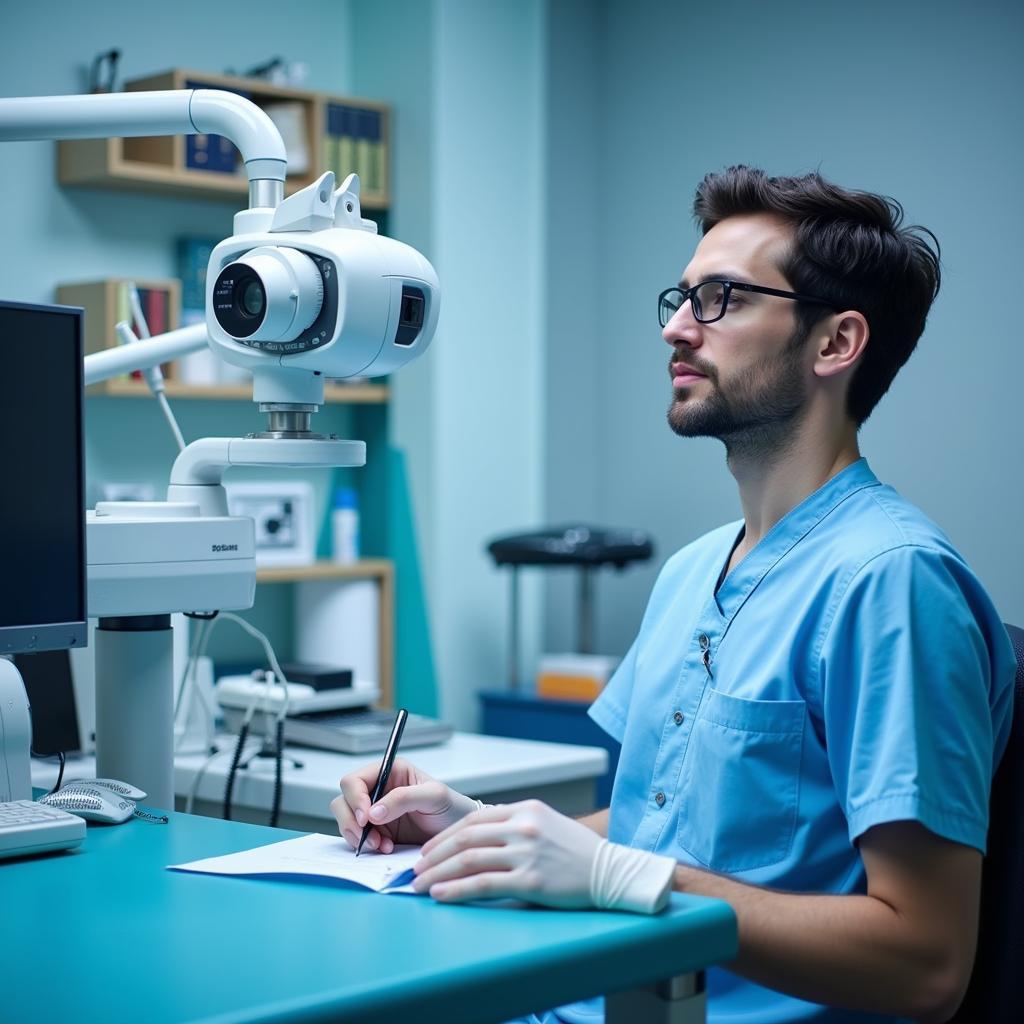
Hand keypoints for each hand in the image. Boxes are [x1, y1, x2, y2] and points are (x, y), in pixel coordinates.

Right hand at [330, 757, 477, 852]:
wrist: (458, 836)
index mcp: (390, 772)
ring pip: (346, 820)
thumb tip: (373, 811)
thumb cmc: (451, 807)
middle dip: (351, 821)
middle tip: (369, 837)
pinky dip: (366, 846)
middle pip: (343, 800)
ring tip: (380, 845)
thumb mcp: (433, 796)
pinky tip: (385, 849)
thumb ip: (404, 798)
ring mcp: (375, 812)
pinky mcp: (376, 832)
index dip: (355, 799)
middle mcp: (378, 790)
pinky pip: (357, 838)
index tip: (366, 818)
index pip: (355, 780)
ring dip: (357, 836)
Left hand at [412, 799, 601, 907]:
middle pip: (465, 839)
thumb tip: (474, 837)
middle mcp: (523, 827)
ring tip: (420, 886)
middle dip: (434, 855)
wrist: (611, 871)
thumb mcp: (545, 823)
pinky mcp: (530, 881)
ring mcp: (526, 853)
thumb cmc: (577, 851)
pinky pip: (483, 885)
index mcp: (524, 809)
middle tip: (416, 869)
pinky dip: (457, 890)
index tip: (428, 850)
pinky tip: (441, 895)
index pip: (473, 820)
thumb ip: (513, 824)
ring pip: (468, 860)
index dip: (444, 836)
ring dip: (438, 874)